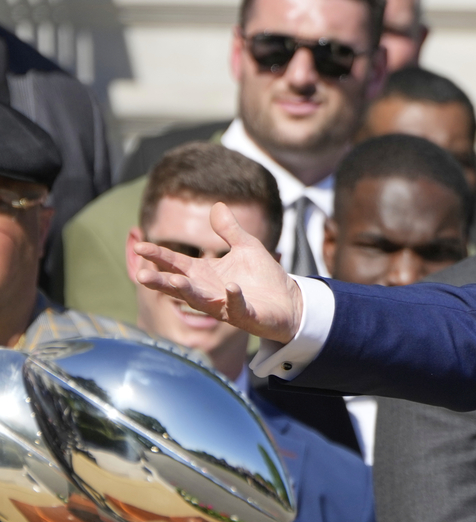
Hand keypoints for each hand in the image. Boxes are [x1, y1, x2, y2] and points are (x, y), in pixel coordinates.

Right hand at [134, 202, 303, 343]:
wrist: (290, 301)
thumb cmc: (263, 277)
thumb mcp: (246, 247)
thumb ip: (229, 230)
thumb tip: (217, 206)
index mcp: (204, 274)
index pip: (176, 264)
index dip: (159, 256)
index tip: (139, 247)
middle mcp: (209, 291)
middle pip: (180, 286)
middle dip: (162, 282)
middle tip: (141, 277)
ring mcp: (225, 305)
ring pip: (201, 300)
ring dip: (188, 292)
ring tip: (175, 282)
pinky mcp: (246, 316)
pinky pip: (237, 307)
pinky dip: (233, 298)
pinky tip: (231, 287)